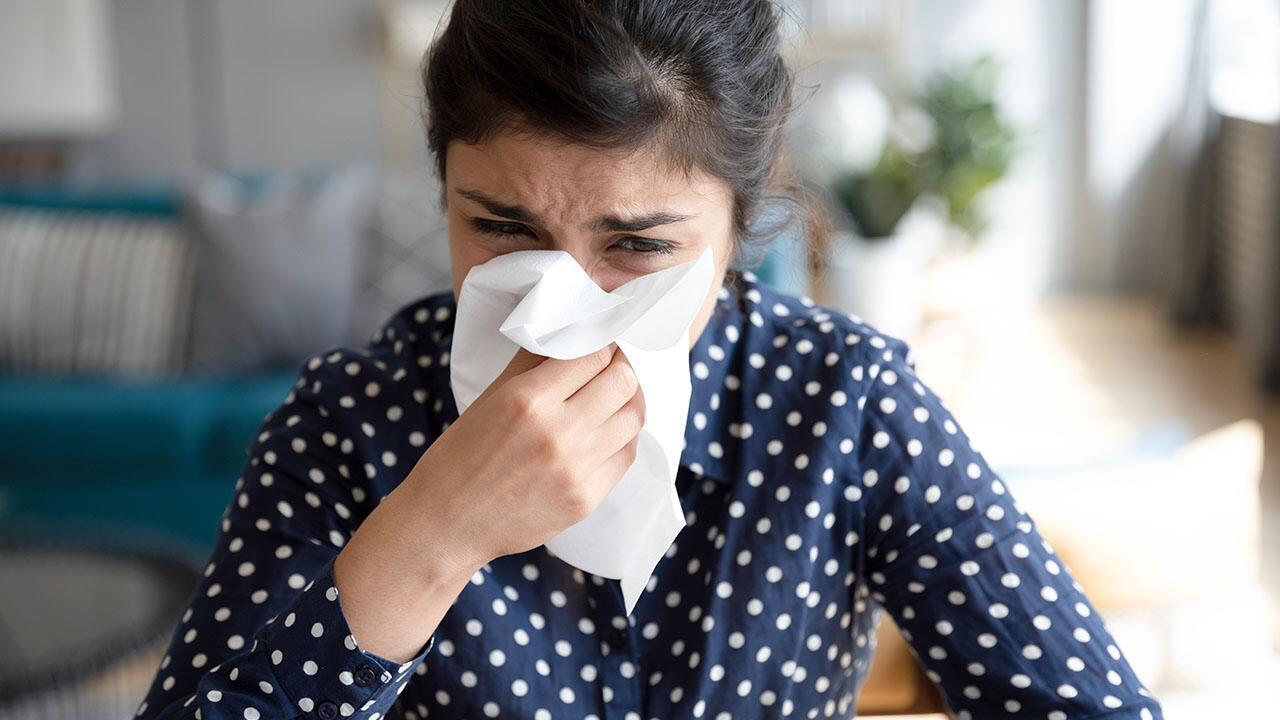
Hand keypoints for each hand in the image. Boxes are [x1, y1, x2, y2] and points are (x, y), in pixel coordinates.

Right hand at [411, 344, 645, 573]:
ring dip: (628, 402)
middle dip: (620, 369)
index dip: (603, 344)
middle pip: (623, 382)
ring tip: (613, 400)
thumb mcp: (490, 397)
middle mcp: (557, 432)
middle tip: (611, 369)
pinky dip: (623, 438)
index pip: (594, 355)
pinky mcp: (586, 499)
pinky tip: (609, 433)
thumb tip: (569, 334)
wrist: (447, 523)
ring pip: (633, 417)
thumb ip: (532, 363)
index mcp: (528, 399)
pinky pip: (626, 455)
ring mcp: (576, 469)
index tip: (601, 345)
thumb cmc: (461, 456)